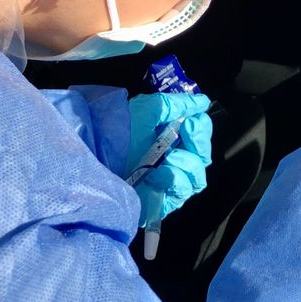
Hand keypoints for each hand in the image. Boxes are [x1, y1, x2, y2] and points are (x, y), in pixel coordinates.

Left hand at [125, 92, 212, 225]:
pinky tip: (154, 176)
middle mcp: (173, 159)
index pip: (200, 132)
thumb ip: (175, 104)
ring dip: (183, 162)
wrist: (97, 159)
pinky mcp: (164, 200)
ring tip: (161, 161)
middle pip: (203, 154)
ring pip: (197, 174)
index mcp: (169, 137)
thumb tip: (202, 102)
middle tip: (180, 137)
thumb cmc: (118, 133)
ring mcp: (169, 181)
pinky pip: (183, 190)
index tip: (188, 123)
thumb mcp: (146, 111)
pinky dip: (172, 180)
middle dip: (196, 142)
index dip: (199, 127)